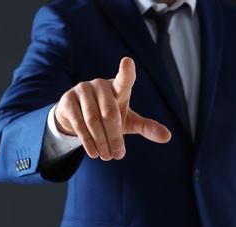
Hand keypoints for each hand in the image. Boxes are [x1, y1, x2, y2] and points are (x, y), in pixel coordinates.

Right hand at [54, 57, 171, 160]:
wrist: (76, 115)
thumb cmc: (107, 116)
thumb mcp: (127, 121)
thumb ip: (146, 127)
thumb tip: (168, 136)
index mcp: (117, 87)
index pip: (124, 80)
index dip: (126, 72)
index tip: (127, 61)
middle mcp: (100, 85)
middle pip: (109, 113)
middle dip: (114, 137)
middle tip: (117, 155)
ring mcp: (82, 90)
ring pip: (93, 120)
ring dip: (100, 142)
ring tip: (106, 156)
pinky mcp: (67, 100)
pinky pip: (79, 123)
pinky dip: (87, 142)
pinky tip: (93, 152)